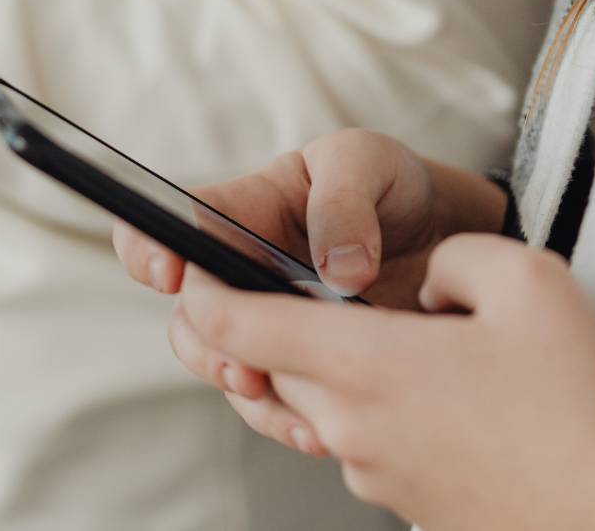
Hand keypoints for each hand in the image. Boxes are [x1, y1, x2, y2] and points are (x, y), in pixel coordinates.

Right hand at [113, 130, 504, 455]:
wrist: (445, 235)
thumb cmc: (389, 182)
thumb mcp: (368, 162)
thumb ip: (344, 202)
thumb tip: (338, 272)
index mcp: (240, 210)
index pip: (171, 223)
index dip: (148, 247)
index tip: (170, 275)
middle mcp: (238, 271)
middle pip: (189, 314)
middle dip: (205, 345)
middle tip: (239, 366)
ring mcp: (268, 323)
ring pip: (225, 365)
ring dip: (247, 392)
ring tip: (291, 411)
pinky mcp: (301, 364)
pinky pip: (274, 401)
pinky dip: (289, 421)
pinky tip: (318, 433)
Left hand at [172, 235, 594, 530]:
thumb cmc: (582, 404)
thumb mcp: (527, 281)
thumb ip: (449, 255)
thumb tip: (415, 279)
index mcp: (358, 364)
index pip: (229, 327)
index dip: (198, 291)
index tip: (191, 267)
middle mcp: (346, 425)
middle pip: (267, 368)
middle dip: (279, 329)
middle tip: (327, 296)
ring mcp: (370, 472)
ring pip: (315, 407)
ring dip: (339, 373)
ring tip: (413, 350)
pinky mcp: (401, 504)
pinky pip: (362, 444)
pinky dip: (380, 414)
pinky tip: (444, 401)